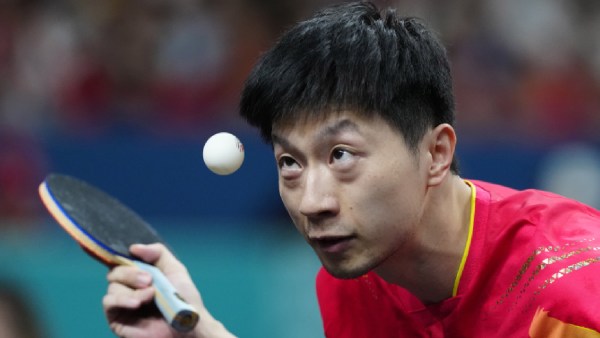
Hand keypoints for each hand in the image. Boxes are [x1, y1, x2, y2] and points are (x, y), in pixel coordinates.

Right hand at [102, 243, 235, 337]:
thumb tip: (133, 248)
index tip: (133, 254)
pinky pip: (109, 302)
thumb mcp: (175, 270)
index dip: (125, 256)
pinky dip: (122, 299)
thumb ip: (158, 253)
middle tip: (149, 280)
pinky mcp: (117, 319)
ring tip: (151, 295)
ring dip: (132, 287)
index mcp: (142, 275)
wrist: (188, 327)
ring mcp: (123, 303)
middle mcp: (130, 287)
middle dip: (131, 272)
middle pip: (116, 270)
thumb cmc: (185, 300)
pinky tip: (137, 303)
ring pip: (112, 285)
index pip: (124, 259)